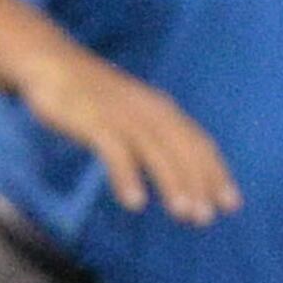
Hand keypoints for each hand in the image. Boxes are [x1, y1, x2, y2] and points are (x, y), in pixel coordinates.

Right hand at [17, 46, 239, 223]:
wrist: (51, 63)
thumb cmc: (94, 97)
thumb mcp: (132, 114)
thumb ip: (154, 139)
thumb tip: (178, 174)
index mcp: (163, 110)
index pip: (199, 143)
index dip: (216, 173)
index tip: (231, 205)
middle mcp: (149, 110)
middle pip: (182, 148)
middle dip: (199, 183)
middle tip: (207, 218)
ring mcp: (123, 114)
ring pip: (156, 151)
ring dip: (172, 183)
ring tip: (184, 214)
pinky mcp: (94, 120)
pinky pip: (115, 151)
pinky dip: (127, 176)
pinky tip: (135, 202)